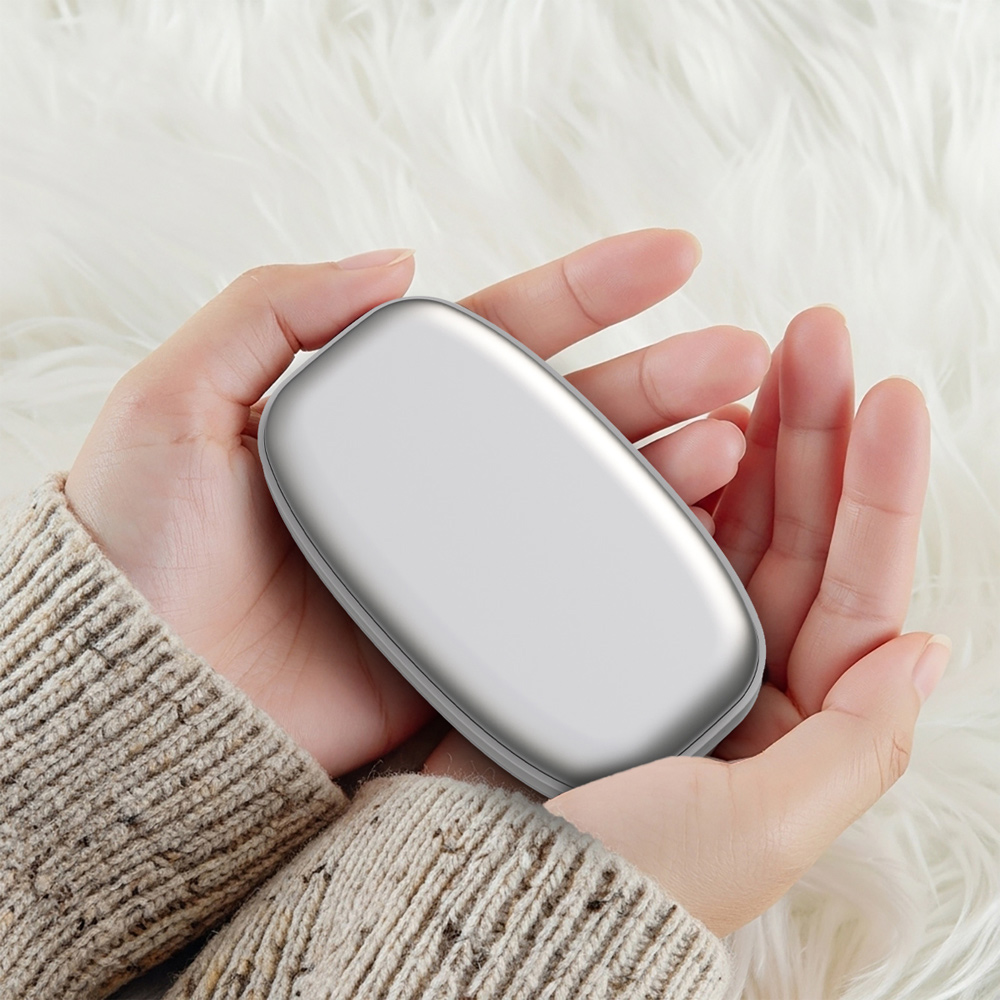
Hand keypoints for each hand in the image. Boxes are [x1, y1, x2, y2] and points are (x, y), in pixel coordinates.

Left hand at [65, 229, 768, 775]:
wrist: (144, 695)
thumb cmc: (142, 545)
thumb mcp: (181, 398)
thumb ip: (276, 309)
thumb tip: (395, 257)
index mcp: (391, 413)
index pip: (507, 335)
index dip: (593, 289)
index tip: (677, 255)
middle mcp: (443, 479)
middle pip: (573, 413)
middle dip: (663, 376)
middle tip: (742, 358)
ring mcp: (468, 559)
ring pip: (591, 496)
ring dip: (671, 462)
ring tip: (737, 439)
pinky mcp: (474, 638)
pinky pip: (574, 589)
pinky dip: (639, 560)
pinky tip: (697, 533)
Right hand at [423, 306, 949, 936]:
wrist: (483, 890)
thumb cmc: (623, 878)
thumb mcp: (763, 825)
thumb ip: (859, 741)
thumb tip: (929, 647)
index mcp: (796, 724)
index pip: (858, 588)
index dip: (877, 489)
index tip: (885, 396)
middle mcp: (744, 678)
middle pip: (799, 535)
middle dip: (818, 434)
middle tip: (818, 338)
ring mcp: (671, 645)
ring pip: (730, 524)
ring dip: (753, 439)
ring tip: (762, 357)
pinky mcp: (604, 627)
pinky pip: (652, 538)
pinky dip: (671, 478)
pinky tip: (683, 423)